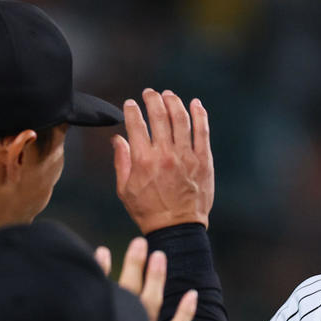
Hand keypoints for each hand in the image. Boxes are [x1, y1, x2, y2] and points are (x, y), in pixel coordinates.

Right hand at [95, 238, 196, 320]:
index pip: (101, 293)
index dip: (101, 270)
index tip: (100, 250)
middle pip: (128, 290)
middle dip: (133, 264)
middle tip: (139, 242)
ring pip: (152, 302)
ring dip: (156, 278)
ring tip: (160, 256)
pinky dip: (185, 311)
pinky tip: (191, 295)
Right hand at [112, 89, 213, 232]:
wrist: (176, 228)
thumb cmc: (148, 211)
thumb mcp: (125, 189)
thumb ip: (121, 161)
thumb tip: (116, 139)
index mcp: (143, 160)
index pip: (136, 124)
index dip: (131, 110)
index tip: (130, 103)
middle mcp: (165, 154)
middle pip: (159, 116)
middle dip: (152, 99)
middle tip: (149, 93)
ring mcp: (186, 156)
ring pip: (181, 119)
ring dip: (174, 102)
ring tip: (168, 95)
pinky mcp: (203, 160)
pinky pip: (202, 132)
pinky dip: (199, 115)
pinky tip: (195, 104)